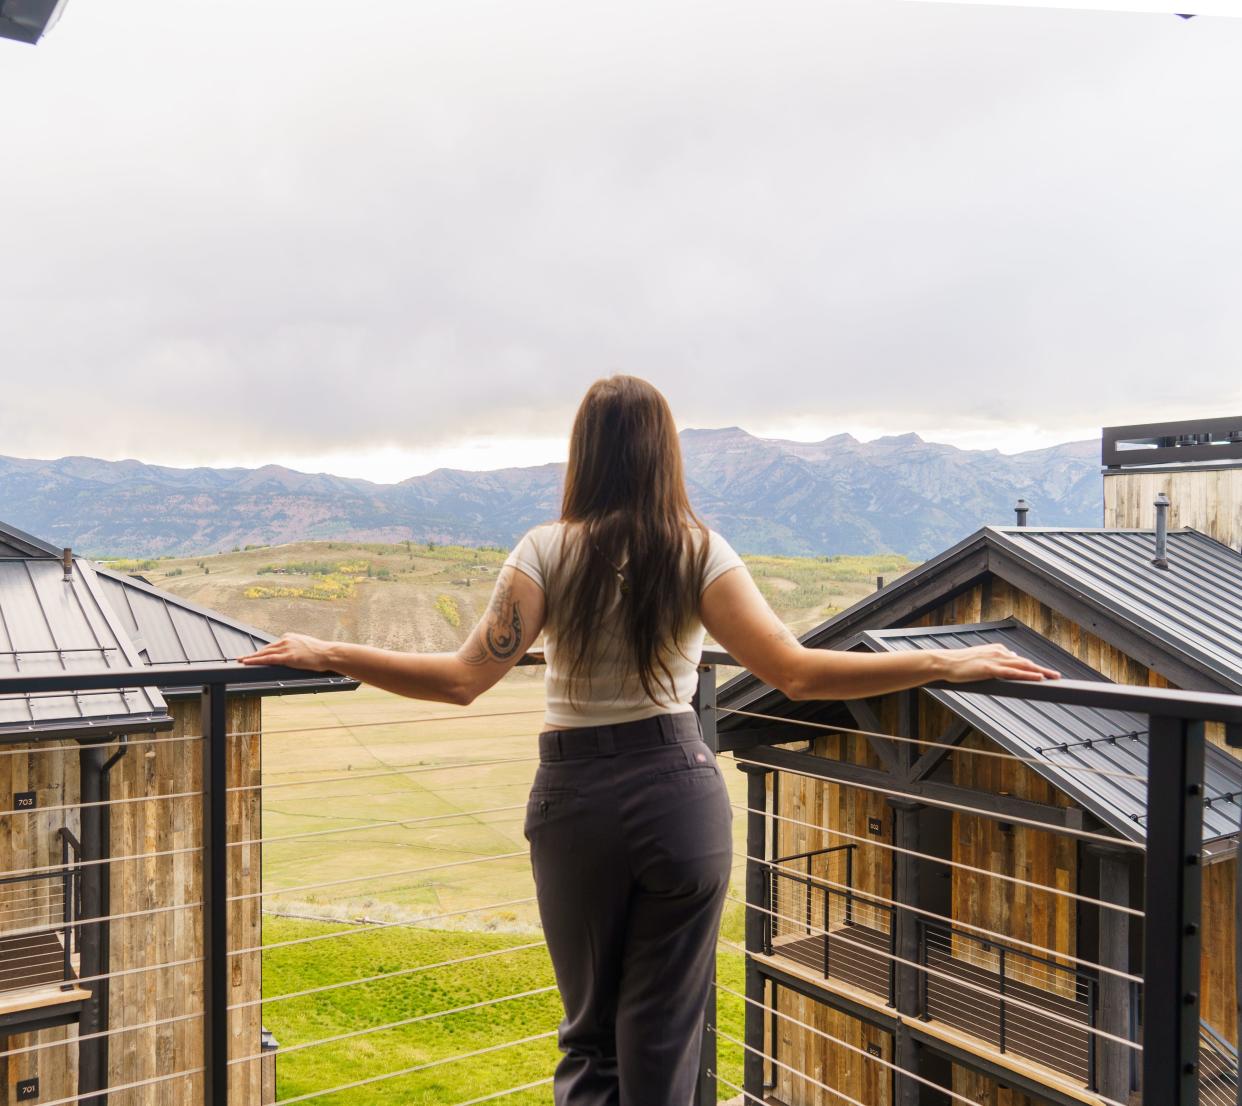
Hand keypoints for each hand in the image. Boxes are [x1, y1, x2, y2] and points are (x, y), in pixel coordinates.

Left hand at [238, 632, 332, 670]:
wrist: (329, 653)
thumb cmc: (321, 653)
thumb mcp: (307, 647)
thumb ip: (297, 649)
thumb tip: (295, 656)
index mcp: (290, 637)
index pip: (273, 645)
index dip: (263, 652)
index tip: (255, 655)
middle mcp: (286, 640)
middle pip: (266, 648)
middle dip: (253, 654)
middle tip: (241, 658)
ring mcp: (286, 648)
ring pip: (264, 653)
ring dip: (251, 657)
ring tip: (240, 660)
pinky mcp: (288, 657)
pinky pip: (268, 659)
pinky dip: (256, 660)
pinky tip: (247, 662)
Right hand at [936, 644, 1059, 683]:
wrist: (944, 662)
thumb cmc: (960, 663)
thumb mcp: (981, 658)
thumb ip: (997, 659)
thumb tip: (1014, 658)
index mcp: (997, 650)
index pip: (1020, 660)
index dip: (1034, 667)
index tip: (1046, 673)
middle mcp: (999, 652)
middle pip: (1026, 662)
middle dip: (1043, 669)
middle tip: (1057, 676)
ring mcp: (995, 660)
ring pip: (1023, 666)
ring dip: (1040, 672)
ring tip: (1053, 677)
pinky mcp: (990, 668)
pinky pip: (1012, 672)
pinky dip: (1027, 674)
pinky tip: (1038, 677)